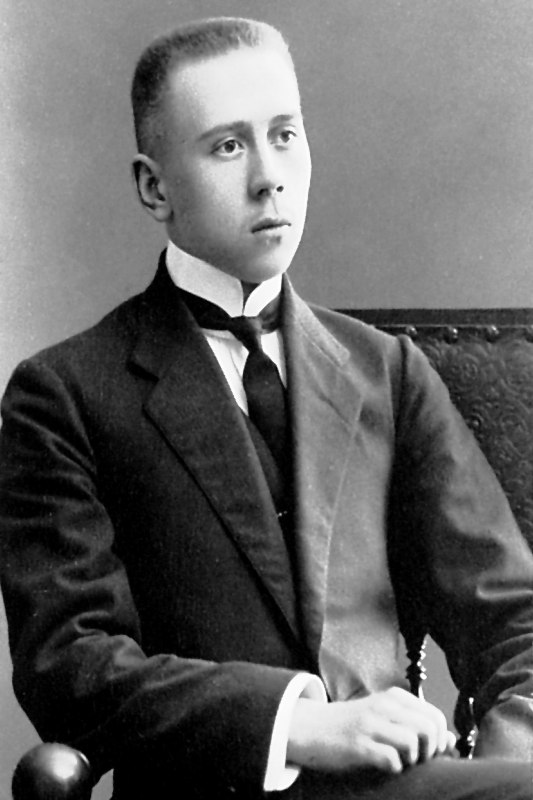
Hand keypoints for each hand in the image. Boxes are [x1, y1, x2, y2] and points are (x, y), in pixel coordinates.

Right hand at [287, 687, 455, 774]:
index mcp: (393, 697)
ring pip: (413, 741)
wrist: (311, 727)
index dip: (440, 738)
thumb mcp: (384, 717)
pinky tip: (385, 766)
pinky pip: (391, 759)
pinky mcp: (358, 744)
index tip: (430, 751)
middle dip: (430, 750)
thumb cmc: (351, 725)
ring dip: (413, 760)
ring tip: (401, 762)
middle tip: (417, 759)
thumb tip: (450, 740)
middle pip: (428, 728)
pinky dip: (394, 768)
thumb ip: (414, 724)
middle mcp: (383, 706)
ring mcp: (370, 724)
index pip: (434, 716)